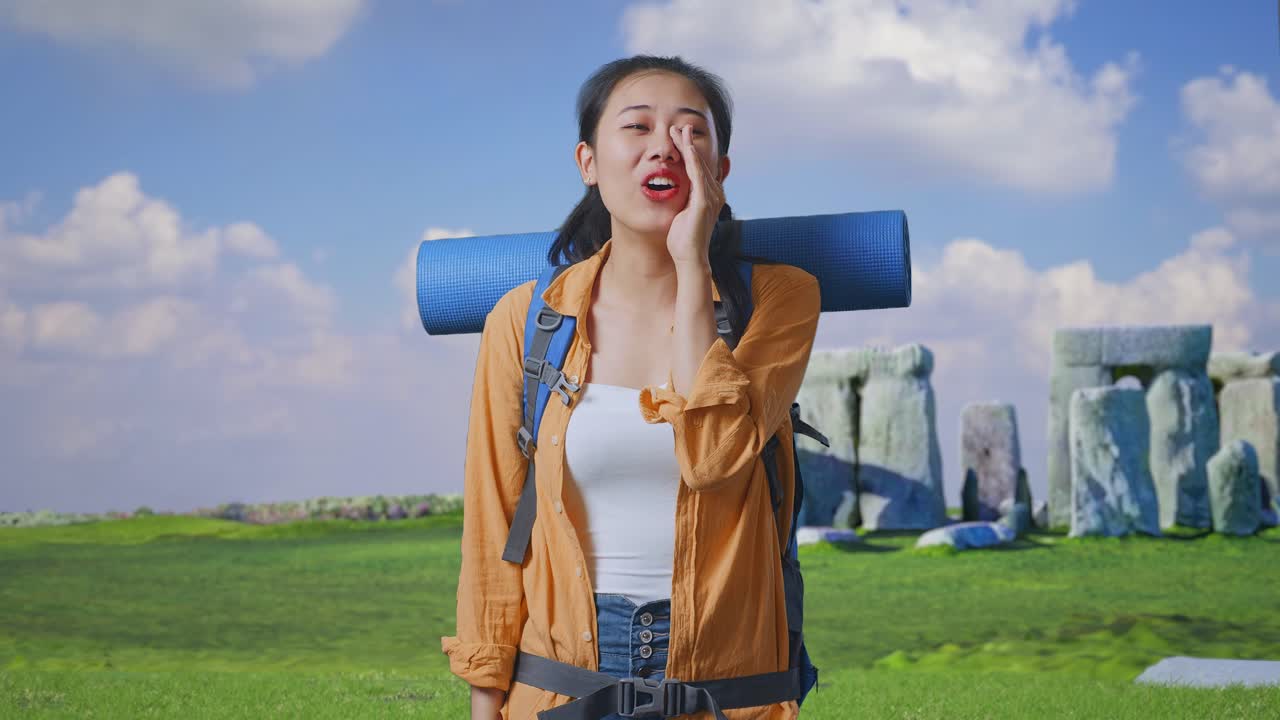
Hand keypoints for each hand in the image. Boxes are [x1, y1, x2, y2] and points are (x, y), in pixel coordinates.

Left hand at [665, 123, 724, 266]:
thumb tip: (676, 189)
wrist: (689, 258)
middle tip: (679, 126)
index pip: (698, 167)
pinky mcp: (704, 203)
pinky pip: (698, 176)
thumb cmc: (683, 239)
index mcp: (710, 195)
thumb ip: (684, 199)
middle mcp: (715, 194)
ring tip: (679, 130)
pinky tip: (687, 148)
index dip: (689, 150)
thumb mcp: (683, 213)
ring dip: (689, 146)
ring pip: (699, 165)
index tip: (678, 136)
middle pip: (700, 162)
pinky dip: (693, 160)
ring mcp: (711, 198)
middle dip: (689, 143)